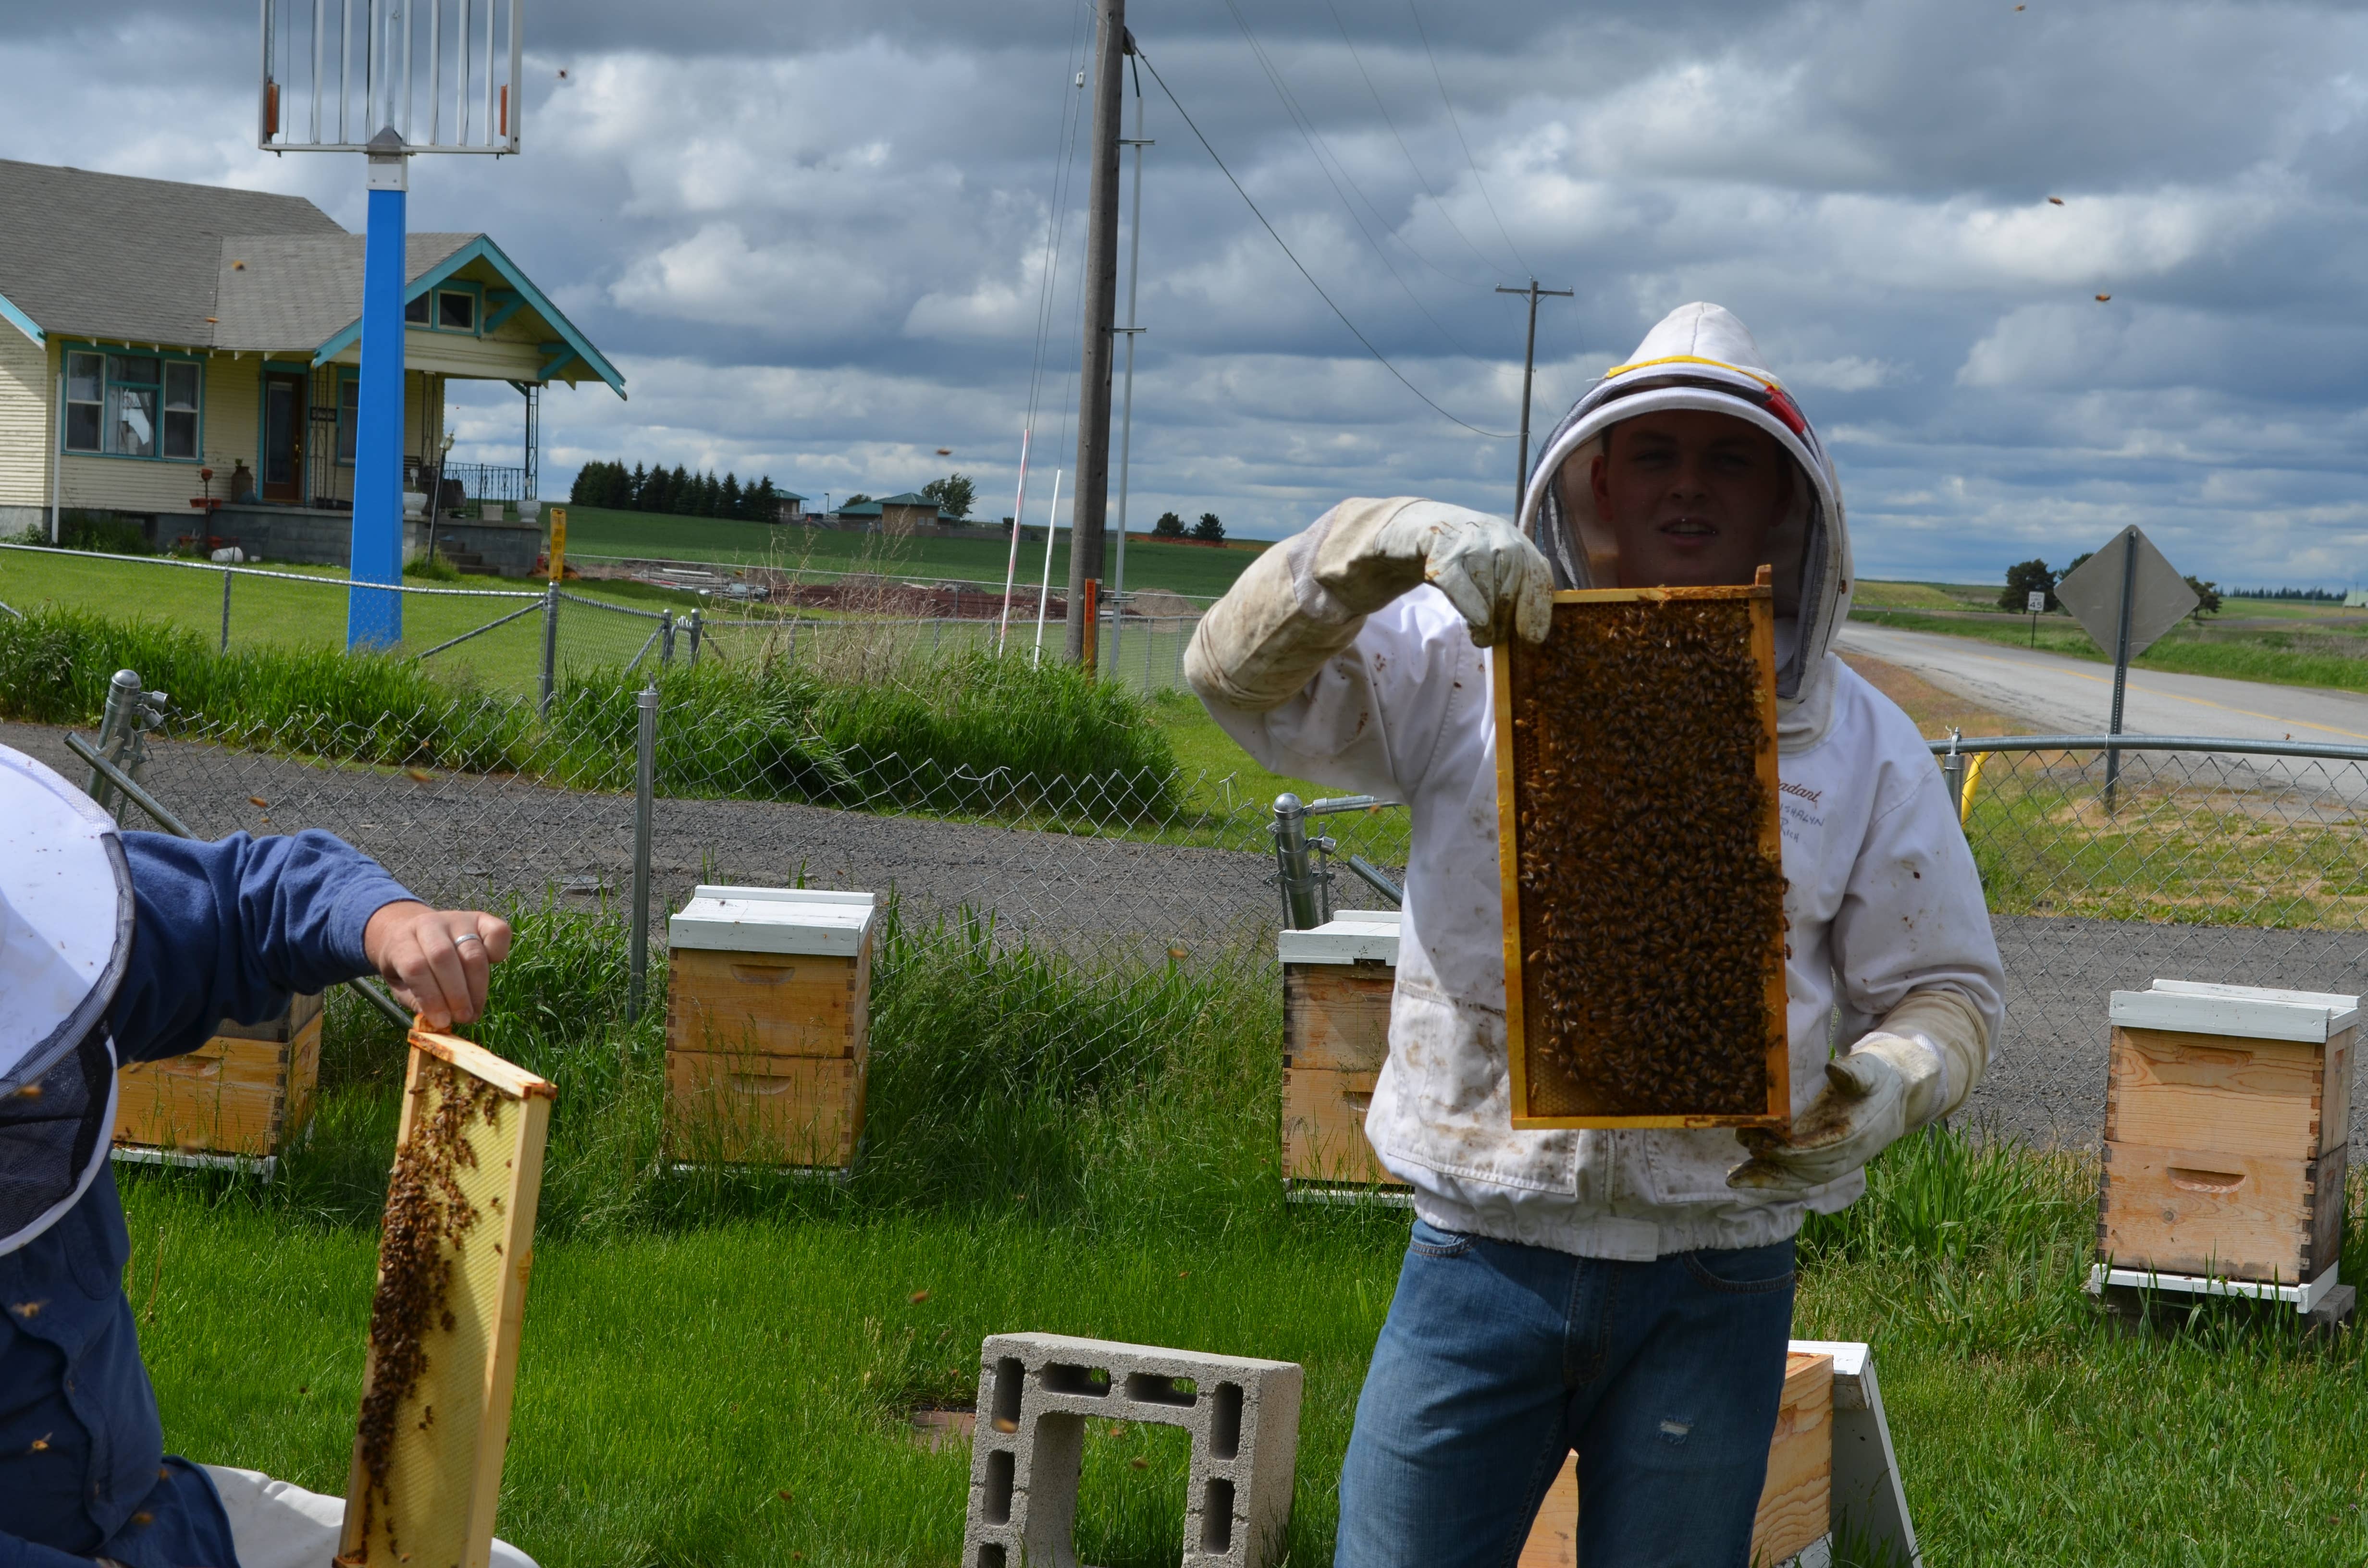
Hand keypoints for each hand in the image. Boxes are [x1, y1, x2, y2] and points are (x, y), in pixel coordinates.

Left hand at [362, 901, 512, 1028]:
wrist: (410, 930)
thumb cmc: (405, 963)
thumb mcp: (399, 985)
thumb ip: (416, 1000)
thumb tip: (441, 1020)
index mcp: (402, 940)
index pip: (415, 967)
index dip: (431, 998)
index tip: (442, 1022)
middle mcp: (429, 924)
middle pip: (444, 957)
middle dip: (456, 994)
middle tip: (463, 1018)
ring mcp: (457, 919)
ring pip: (473, 952)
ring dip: (477, 987)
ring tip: (475, 1011)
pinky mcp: (481, 918)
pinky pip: (498, 932)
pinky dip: (500, 953)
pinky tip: (489, 973)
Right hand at [1313, 500, 1555, 646]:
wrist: (1405, 527)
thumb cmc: (1453, 559)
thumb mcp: (1486, 569)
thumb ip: (1507, 590)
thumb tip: (1530, 634)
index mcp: (1513, 538)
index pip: (1537, 571)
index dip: (1538, 607)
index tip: (1533, 638)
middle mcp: (1495, 531)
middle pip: (1514, 579)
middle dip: (1508, 617)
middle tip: (1495, 639)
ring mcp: (1466, 536)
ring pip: (1488, 581)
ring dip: (1487, 617)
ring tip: (1479, 635)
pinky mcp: (1436, 543)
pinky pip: (1458, 579)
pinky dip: (1470, 603)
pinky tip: (1475, 622)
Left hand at [1726, 1049, 1908, 1196]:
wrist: (1898, 1093)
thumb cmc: (1876, 1077)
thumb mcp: (1869, 1068)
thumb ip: (1854, 1072)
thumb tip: (1834, 1069)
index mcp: (1857, 1133)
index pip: (1820, 1149)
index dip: (1791, 1149)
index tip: (1763, 1142)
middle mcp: (1849, 1154)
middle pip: (1808, 1171)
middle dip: (1773, 1166)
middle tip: (1742, 1151)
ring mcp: (1841, 1162)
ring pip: (1803, 1180)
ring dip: (1769, 1181)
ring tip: (1734, 1179)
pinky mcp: (1831, 1162)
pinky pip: (1804, 1179)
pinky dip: (1778, 1181)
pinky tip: (1752, 1177)